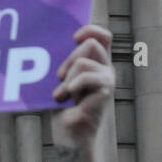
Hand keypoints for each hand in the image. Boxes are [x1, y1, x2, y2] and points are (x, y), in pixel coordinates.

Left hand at [51, 24, 114, 146]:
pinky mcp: (106, 89)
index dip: (91, 29)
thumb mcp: (61, 78)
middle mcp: (105, 68)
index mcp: (96, 62)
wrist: (69, 132)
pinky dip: (72, 85)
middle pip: (92, 43)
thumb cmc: (62, 106)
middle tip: (59, 76)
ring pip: (84, 61)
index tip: (73, 37)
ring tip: (62, 93)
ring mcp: (108, 78)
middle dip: (70, 57)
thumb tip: (53, 41)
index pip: (103, 36)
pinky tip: (66, 96)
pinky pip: (86, 76)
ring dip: (67, 76)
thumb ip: (64, 60)